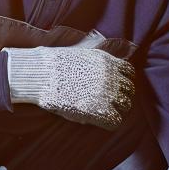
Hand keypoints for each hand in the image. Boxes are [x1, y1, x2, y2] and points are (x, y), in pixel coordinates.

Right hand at [3, 46, 134, 129]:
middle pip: (129, 90)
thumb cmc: (53, 65)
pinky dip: (110, 122)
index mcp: (107, 62)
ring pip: (125, 105)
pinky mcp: (100, 110)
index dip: (122, 81)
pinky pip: (115, 120)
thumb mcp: (78, 52)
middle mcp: (111, 77)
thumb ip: (93, 55)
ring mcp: (107, 93)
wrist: (40, 76)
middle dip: (121, 96)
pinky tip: (100, 121)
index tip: (115, 87)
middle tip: (111, 102)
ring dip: (117, 109)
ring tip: (105, 112)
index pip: (128, 73)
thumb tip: (99, 47)